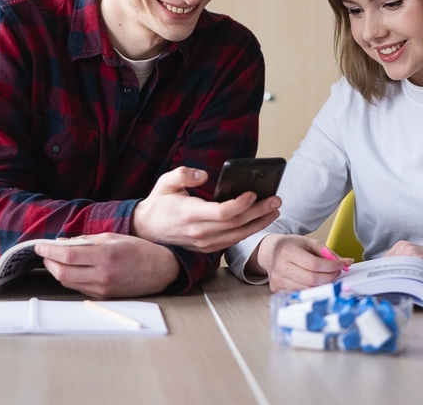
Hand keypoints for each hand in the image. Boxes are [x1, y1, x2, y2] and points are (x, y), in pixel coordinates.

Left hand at [34, 233, 180, 298]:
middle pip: (62, 273)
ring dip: (57, 271)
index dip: (48, 251)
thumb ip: (86, 241)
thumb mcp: (112, 237)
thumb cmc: (137, 249)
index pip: (67, 256)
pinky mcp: (103, 297)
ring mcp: (102, 289)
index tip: (38, 246)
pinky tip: (71, 268)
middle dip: (49, 262)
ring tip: (56, 259)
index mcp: (105, 256)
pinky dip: (70, 278)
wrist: (159, 270)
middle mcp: (102, 275)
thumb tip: (62, 243)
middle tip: (45, 253)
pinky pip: (79, 288)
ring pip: (68, 282)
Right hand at [131, 166, 280, 252]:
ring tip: (274, 210)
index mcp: (190, 214)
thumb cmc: (159, 203)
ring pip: (237, 235)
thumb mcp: (165, 182)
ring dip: (258, 223)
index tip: (253, 193)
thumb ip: (183, 174)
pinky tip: (259, 220)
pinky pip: (232, 241)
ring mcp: (204, 243)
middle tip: (276, 200)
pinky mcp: (207, 248)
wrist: (146, 229)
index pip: (221, 213)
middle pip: (235, 224)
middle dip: (258, 212)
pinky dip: (248, 231)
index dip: (240, 204)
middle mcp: (199, 232)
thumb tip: (204, 176)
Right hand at [250, 234, 352, 292]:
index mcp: (288, 251)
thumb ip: (328, 253)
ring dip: (322, 285)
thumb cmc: (290, 246)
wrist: (269, 251)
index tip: (339, 265)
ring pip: (307, 289)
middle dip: (329, 277)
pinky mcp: (277, 290)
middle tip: (335, 272)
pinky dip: (311, 290)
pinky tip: (314, 283)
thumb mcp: (309, 242)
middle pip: (311, 279)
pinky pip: (300, 294)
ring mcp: (278, 280)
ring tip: (326, 277)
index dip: (330, 267)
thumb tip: (347, 263)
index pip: (314, 264)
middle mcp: (280, 266)